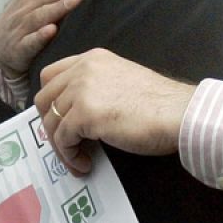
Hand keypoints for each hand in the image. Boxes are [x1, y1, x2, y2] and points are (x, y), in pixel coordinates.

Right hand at [0, 0, 95, 77]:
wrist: (0, 45)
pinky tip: (51, 31)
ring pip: (41, 14)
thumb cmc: (25, 14)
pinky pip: (30, 41)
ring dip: (58, 7)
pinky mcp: (20, 47)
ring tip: (76, 0)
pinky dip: (39, 36)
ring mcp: (22, 25)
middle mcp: (28, 4)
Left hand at [35, 48, 195, 174]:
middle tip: (66, 144)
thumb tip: (75, 114)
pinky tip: (84, 163)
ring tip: (78, 160)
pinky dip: (69, 155)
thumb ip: (95, 88)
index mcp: (92, 59)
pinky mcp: (85, 114)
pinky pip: (63, 139)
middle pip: (44, 99)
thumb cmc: (160, 104)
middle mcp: (83, 69)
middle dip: (50, 126)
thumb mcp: (120, 81)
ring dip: (60, 146)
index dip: (51, 102)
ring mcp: (82, 90)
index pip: (51, 76)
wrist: (179, 113)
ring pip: (50, 122)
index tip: (60, 122)